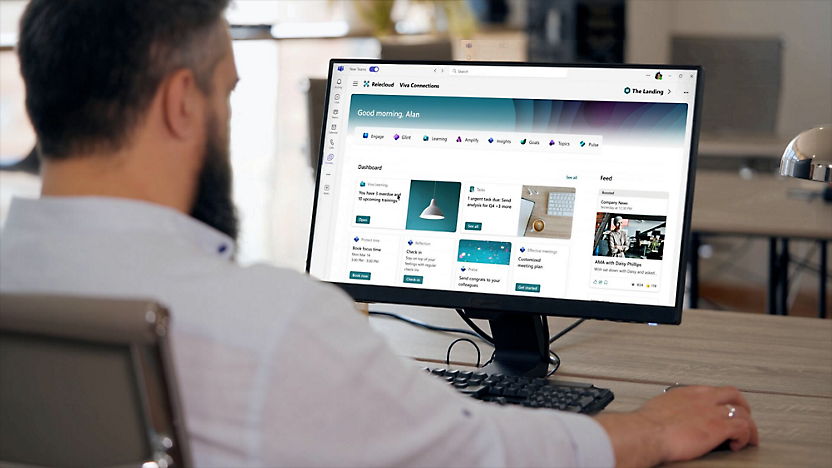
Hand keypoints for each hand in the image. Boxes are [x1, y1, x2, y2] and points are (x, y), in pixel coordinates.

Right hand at [595, 385, 758, 467]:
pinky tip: (738, 445)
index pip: (713, 390)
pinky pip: (743, 429)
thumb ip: (670, 407)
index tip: (722, 408)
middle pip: (734, 395)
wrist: (648, 432)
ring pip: (743, 413)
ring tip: (747, 437)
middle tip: (745, 417)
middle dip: (742, 406)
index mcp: (689, 392)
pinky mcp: (720, 427)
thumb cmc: (648, 422)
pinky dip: (745, 437)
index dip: (723, 400)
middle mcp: (704, 399)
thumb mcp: (660, 406)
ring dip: (748, 426)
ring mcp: (713, 412)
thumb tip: (667, 414)